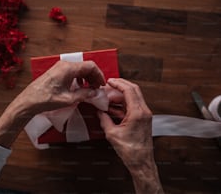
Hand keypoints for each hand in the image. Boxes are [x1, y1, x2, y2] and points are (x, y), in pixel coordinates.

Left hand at [17, 60, 104, 114]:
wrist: (29, 101)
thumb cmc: (45, 99)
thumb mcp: (68, 99)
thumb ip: (84, 94)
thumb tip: (94, 93)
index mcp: (68, 69)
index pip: (90, 66)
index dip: (99, 75)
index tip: (102, 84)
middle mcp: (64, 65)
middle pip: (86, 66)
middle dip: (94, 77)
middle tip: (97, 88)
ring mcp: (59, 67)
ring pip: (79, 69)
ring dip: (87, 77)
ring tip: (89, 89)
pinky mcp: (56, 72)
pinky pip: (72, 71)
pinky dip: (79, 78)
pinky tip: (79, 87)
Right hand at [98, 78, 162, 193]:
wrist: (141, 162)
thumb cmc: (131, 151)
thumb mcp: (112, 134)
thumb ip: (104, 120)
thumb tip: (99, 112)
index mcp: (138, 113)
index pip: (129, 90)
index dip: (118, 83)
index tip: (109, 81)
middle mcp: (143, 112)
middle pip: (133, 90)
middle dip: (120, 85)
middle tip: (109, 85)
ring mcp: (144, 115)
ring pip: (133, 98)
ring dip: (120, 96)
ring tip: (107, 98)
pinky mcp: (142, 119)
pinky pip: (131, 107)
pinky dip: (122, 105)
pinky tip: (111, 108)